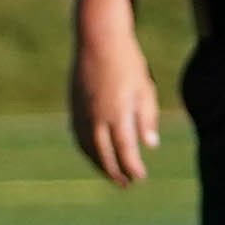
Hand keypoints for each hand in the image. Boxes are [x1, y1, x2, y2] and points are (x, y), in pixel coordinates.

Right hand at [71, 9, 163, 185]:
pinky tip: (95, 154)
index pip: (125, 150)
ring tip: (111, 174)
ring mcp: (82, 112)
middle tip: (126, 184)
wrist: (98, 39)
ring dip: (99, 164)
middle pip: (104, 154)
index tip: (140, 178)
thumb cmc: (127, 62)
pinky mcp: (74, 106)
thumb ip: (147, 118)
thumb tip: (150, 145)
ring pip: (88, 148)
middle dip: (115, 172)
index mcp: (118, 112)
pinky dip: (87, 150)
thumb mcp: (145, 88)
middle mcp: (97, 116)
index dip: (132, 167)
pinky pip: (78, 136)